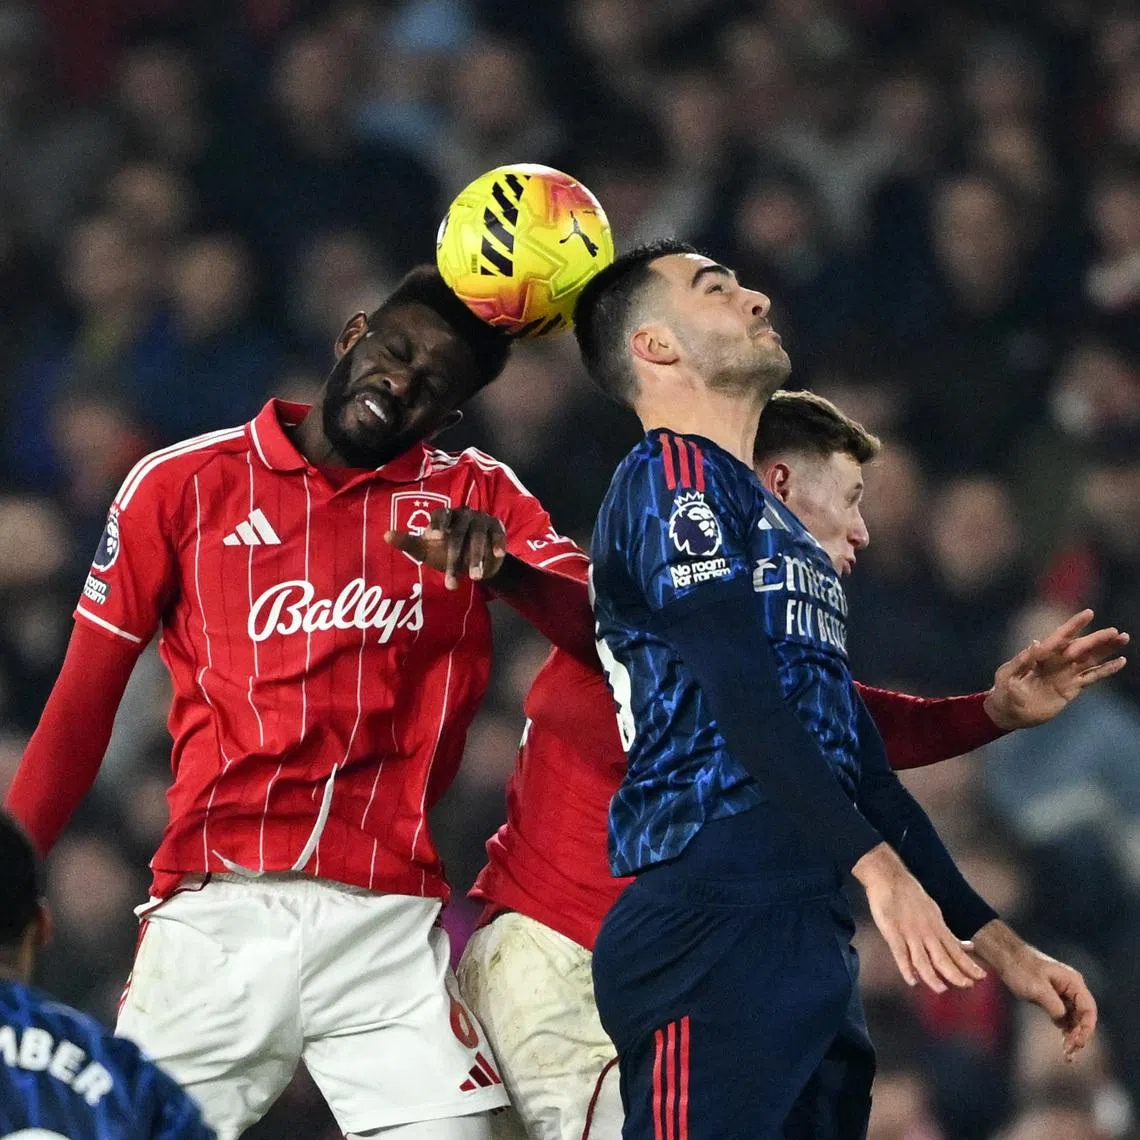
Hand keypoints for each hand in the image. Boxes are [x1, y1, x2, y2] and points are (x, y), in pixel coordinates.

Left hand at [385, 507, 506, 589]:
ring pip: (478, 537)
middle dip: (455, 560)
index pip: (440, 515)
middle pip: (458, 534)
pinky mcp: (497, 526)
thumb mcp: (426, 550)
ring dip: (477, 558)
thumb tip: (385, 535)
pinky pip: (498, 534)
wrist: (474, 560)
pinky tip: (498, 556)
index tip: (435, 537)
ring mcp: (481, 519)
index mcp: (445, 515)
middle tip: (452, 582)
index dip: (437, 524)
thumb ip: (408, 543)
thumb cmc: (445, 552)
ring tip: (475, 578)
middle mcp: (463, 514)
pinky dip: (498, 544)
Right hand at [852, 844, 986, 993]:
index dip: (969, 965)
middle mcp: (927, 933)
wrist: (890, 878)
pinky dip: (906, 969)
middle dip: (957, 974)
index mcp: (937, 928)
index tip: (982, 977)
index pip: (956, 951)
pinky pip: (901, 954)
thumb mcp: (936, 914)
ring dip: (933, 977)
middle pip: (944, 958)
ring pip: (924, 960)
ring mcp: (910, 934)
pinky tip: (912, 981)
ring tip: (942, 990)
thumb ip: (949, 935)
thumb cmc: (912, 897)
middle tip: (968, 986)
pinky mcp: (893, 933)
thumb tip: (968, 947)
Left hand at [971, 920, 1096, 1057]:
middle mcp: (1072, 988)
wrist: (1004, 957)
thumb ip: (1055, 1007)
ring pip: (1074, 1018)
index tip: (1078, 1043)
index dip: (1086, 1028)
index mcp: (1073, 982)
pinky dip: (1064, 1030)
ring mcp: (1063, 993)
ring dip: (1072, 1035)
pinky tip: (1063, 1043)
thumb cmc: (1020, 968)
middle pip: (1083, 1016)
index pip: (1089, 1009)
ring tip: (1067, 1053)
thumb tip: (1064, 1023)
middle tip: (1069, 1052)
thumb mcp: (1038, 989)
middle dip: (1078, 1035)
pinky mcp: (1053, 998)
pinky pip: (1064, 1017)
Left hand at [983, 609, 1128, 730]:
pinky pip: (1092, 677)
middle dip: (1097, 638)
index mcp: (1040, 655)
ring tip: (1123, 639)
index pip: (1059, 637)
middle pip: (1080, 646)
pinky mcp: (1071, 688)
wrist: (1009, 711)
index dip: (1074, 625)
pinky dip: (1106, 670)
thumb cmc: (1003, 691)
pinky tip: (1120, 662)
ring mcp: (1065, 674)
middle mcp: (1056, 661)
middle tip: (1115, 631)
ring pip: (1090, 659)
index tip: (1088, 613)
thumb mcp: (1007, 675)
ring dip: (1107, 650)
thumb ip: (1021, 661)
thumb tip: (1035, 643)